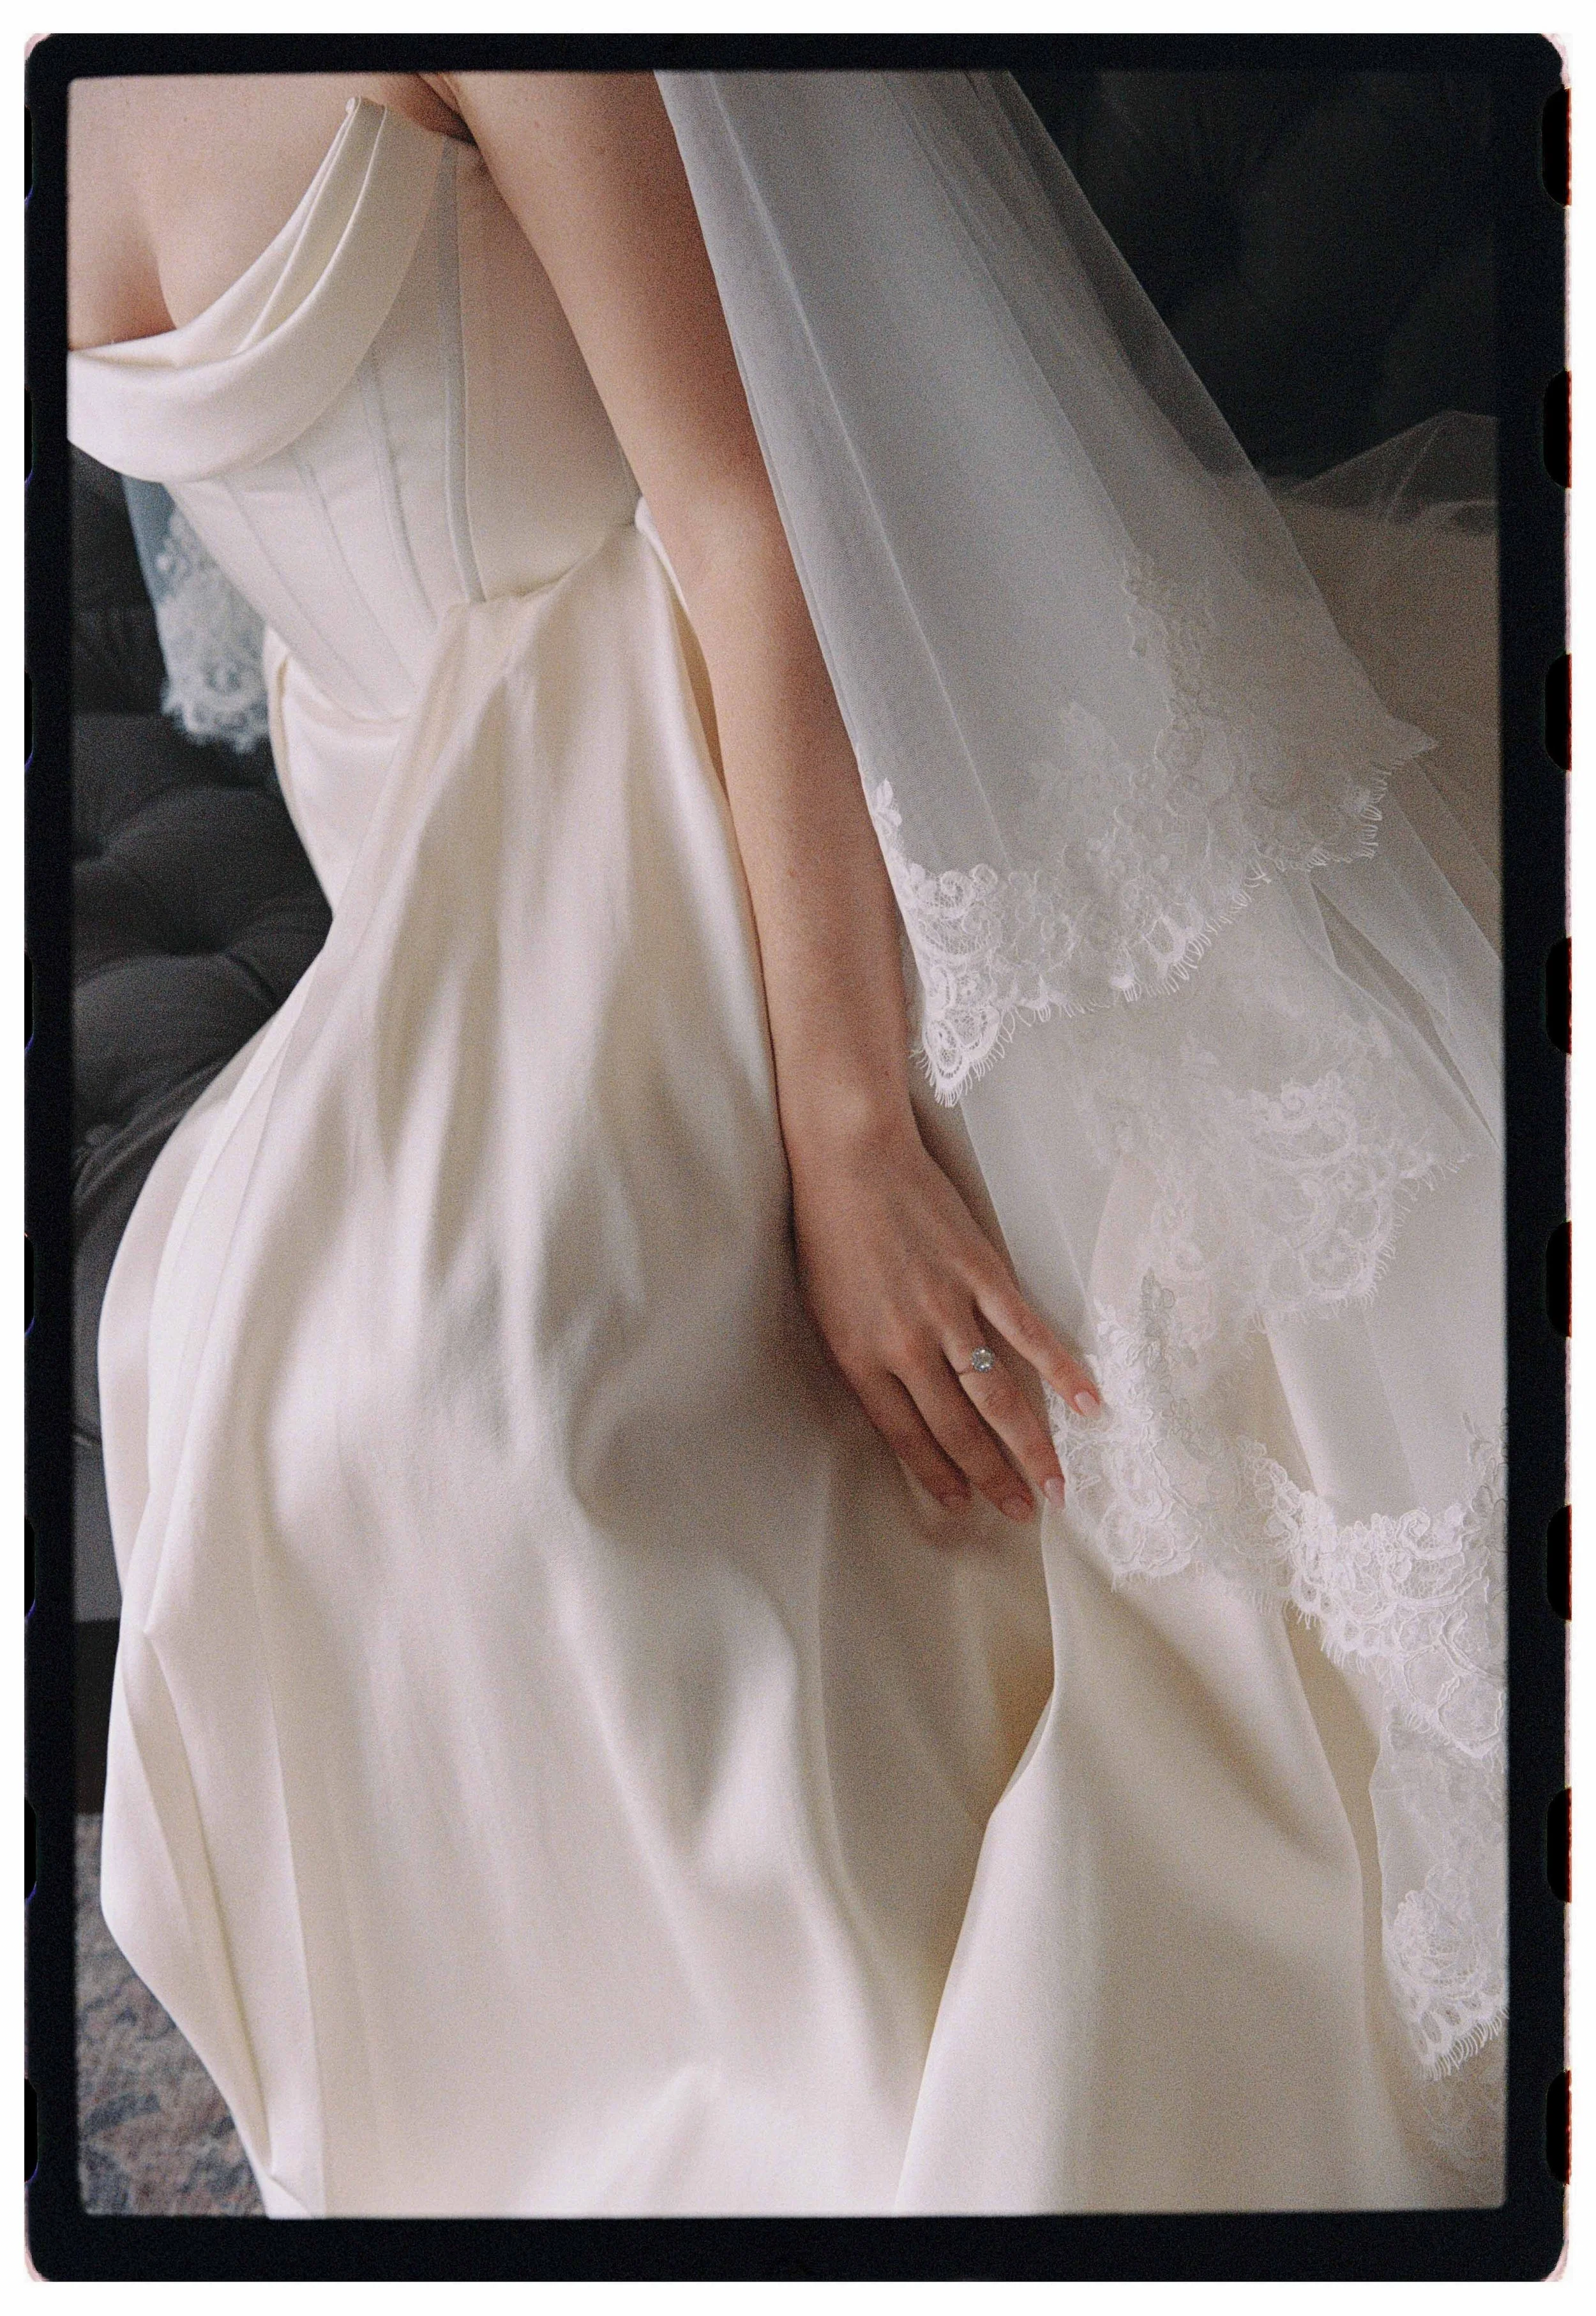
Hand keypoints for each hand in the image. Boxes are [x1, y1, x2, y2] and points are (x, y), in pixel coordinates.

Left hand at [786, 1110, 1100, 1521]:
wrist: (849, 1160)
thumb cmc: (829, 1232)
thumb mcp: (826, 1310)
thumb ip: (863, 1360)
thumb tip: (903, 1405)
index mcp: (860, 1358)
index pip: (907, 1435)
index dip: (940, 1475)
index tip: (966, 1505)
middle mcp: (906, 1345)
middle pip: (958, 1428)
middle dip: (992, 1477)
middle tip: (1022, 1511)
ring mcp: (948, 1310)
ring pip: (997, 1395)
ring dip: (1030, 1447)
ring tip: (1056, 1487)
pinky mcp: (981, 1275)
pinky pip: (1028, 1333)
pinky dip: (1061, 1371)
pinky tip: (1087, 1405)